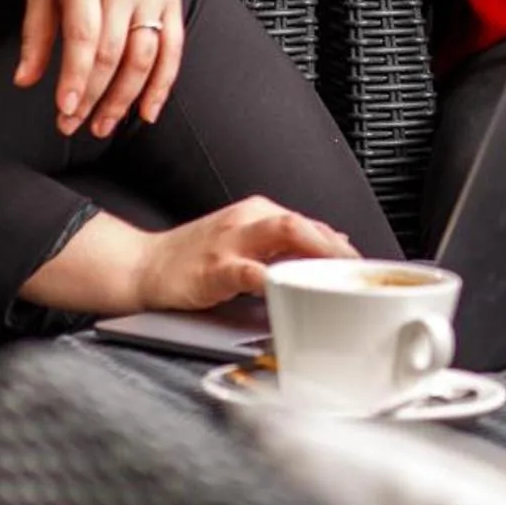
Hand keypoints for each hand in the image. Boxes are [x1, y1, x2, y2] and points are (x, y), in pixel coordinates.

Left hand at [16, 0, 179, 137]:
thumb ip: (36, 32)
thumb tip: (24, 81)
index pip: (84, 35)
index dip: (76, 76)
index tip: (64, 110)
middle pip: (114, 52)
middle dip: (93, 96)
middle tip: (73, 126)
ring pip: (145, 56)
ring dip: (125, 98)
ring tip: (102, 127)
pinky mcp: (171, 1)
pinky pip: (173, 49)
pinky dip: (163, 84)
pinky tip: (146, 113)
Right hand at [134, 197, 359, 311]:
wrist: (144, 266)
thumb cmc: (194, 258)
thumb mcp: (243, 243)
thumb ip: (282, 246)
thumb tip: (327, 247)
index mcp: (257, 213)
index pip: (309, 224)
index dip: (339, 245)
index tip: (360, 266)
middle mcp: (247, 220)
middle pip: (303, 223)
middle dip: (335, 247)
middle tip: (358, 272)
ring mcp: (231, 242)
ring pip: (284, 233)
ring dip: (317, 253)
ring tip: (338, 275)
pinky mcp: (215, 268)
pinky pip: (250, 271)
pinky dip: (274, 279)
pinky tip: (291, 291)